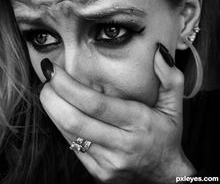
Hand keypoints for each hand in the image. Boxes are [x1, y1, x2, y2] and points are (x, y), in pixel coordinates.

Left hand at [39, 43, 195, 183]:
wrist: (163, 175)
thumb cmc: (167, 135)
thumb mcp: (175, 106)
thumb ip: (170, 78)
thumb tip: (158, 51)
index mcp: (139, 123)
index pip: (95, 104)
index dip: (68, 86)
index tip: (53, 71)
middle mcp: (121, 145)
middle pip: (75, 120)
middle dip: (52, 97)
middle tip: (47, 80)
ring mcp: (107, 162)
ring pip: (69, 134)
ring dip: (52, 110)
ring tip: (48, 91)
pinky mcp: (98, 172)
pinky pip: (72, 146)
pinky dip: (61, 126)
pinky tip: (59, 111)